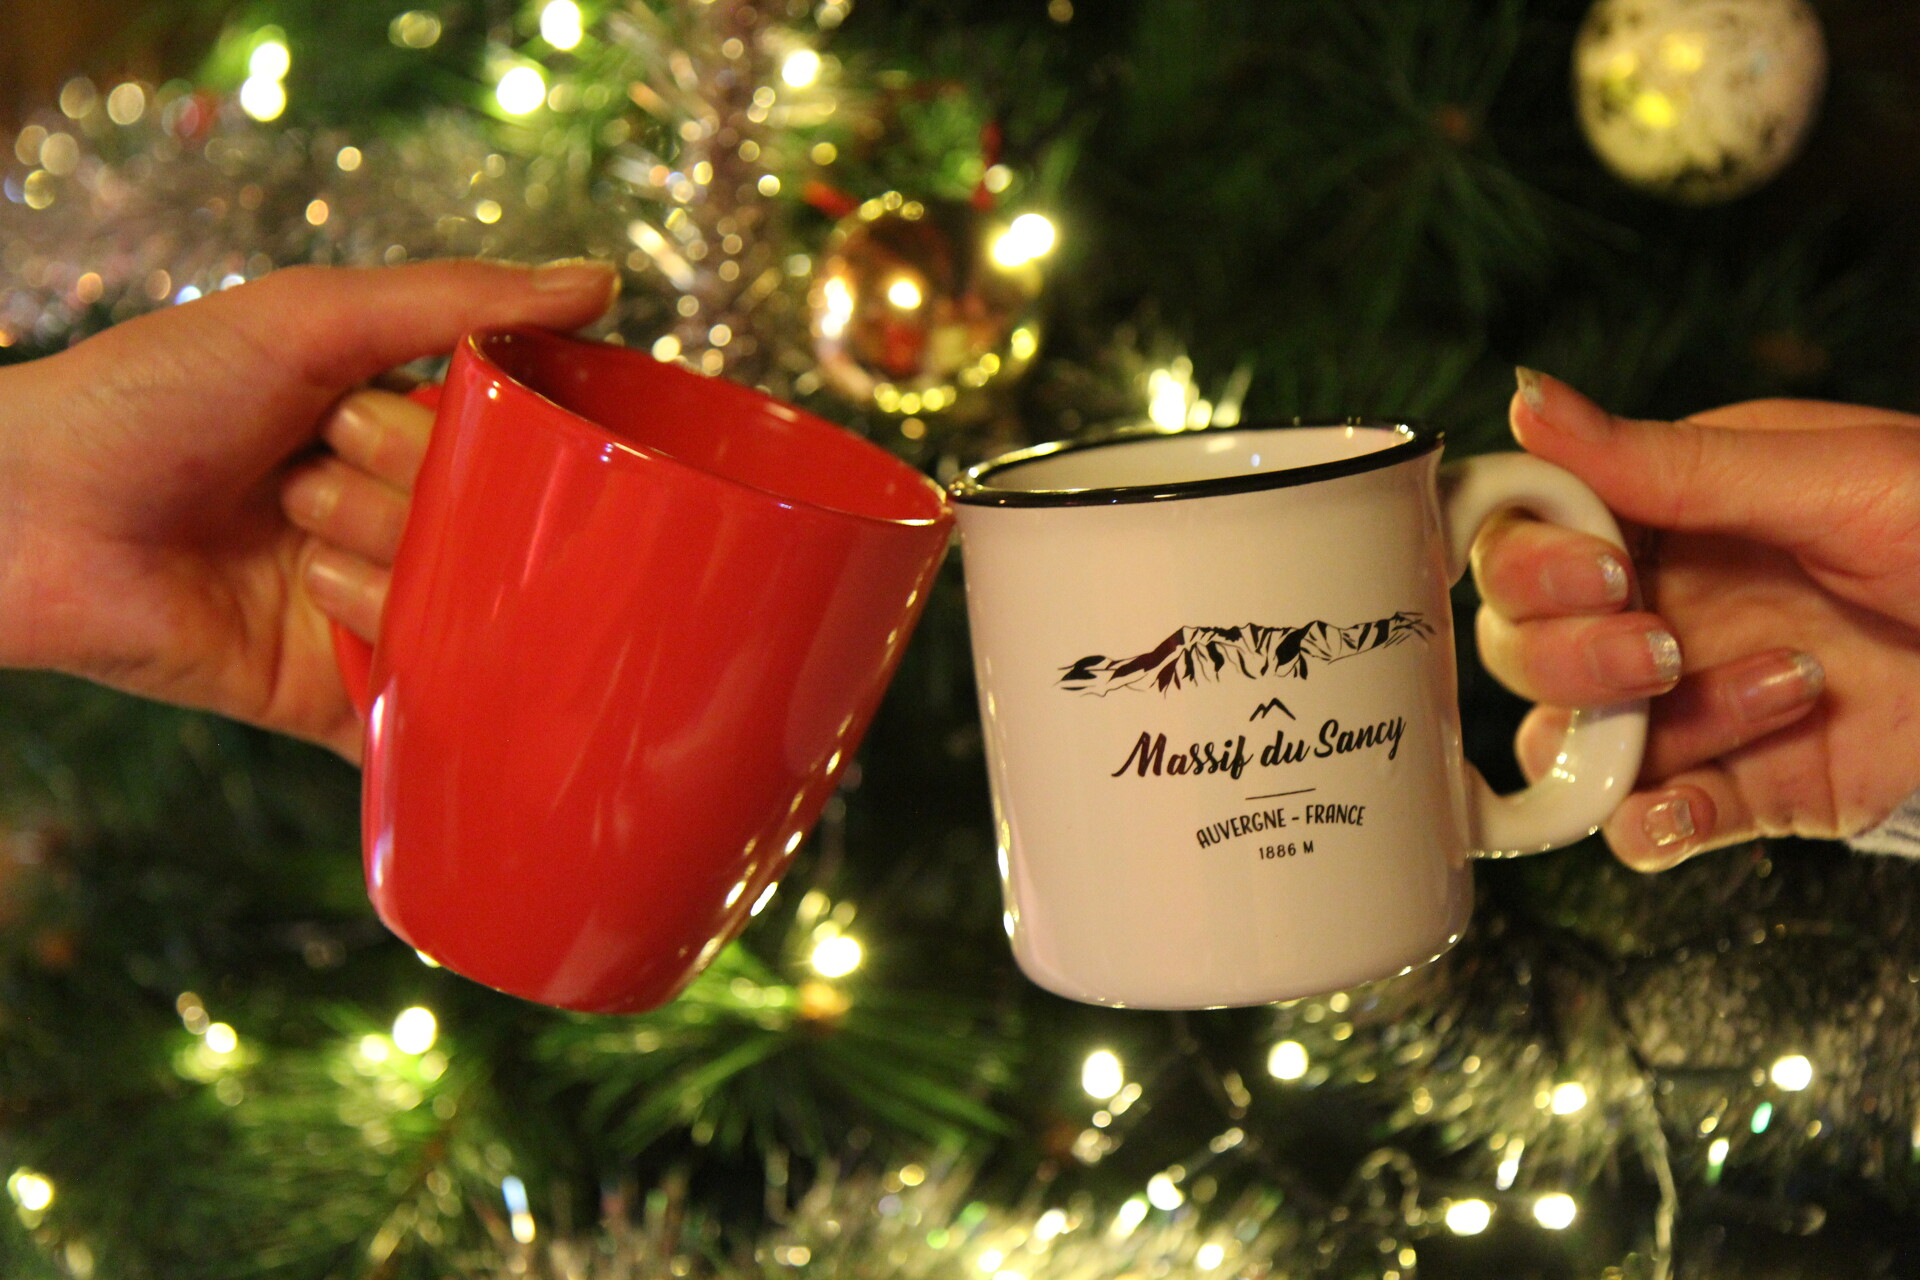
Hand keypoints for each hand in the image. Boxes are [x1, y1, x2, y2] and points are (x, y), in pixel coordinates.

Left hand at [0, 259, 618, 760]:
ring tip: (295, 546)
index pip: (508, 447)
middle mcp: (392, 525)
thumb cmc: (149, 394)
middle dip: (410, 496)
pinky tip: (410, 661)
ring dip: (382, 573)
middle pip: (485, 531)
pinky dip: (430, 699)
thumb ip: (454, 301)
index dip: (489, 434)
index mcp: (394, 438)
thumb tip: (603, 281)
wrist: (23, 513)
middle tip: (316, 472)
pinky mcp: (333, 696)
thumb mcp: (310, 318)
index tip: (465, 422)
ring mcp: (365, 613)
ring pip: (457, 614)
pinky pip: (419, 709)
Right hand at [1470, 368, 1919, 869]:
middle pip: (1521, 651)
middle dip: (1576, 656)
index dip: (1529, 566)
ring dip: (1643, 734)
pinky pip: (1642, 825)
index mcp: (1657, 520)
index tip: (1604, 567)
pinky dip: (1649, 826)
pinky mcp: (1743, 789)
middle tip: (1664, 643)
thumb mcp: (1822, 474)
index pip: (1519, 544)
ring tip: (1787, 690)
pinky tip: (1694, 806)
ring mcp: (1690, 705)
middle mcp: (1655, 610)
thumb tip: (1523, 396)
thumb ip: (1660, 460)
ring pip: (1569, 742)